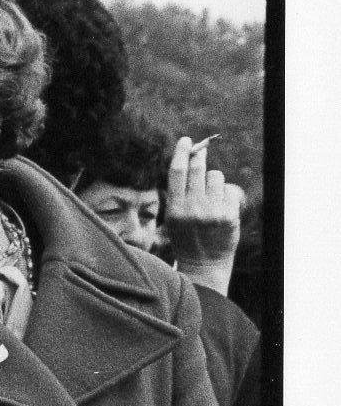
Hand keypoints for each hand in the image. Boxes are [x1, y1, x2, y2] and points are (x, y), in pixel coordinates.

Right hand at [162, 137, 242, 288]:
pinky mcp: (228, 215)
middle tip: (201, 150)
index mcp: (175, 209)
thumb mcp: (175, 219)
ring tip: (211, 198)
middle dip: (200, 156)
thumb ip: (180, 194)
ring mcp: (211, 211)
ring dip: (214, 182)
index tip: (186, 140)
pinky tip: (222, 211)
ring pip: (216, 177)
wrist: (204, 265)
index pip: (177, 173)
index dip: (182, 153)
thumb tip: (191, 161)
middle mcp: (192, 208)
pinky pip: (230, 191)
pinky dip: (227, 196)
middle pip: (197, 169)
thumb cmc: (188, 238)